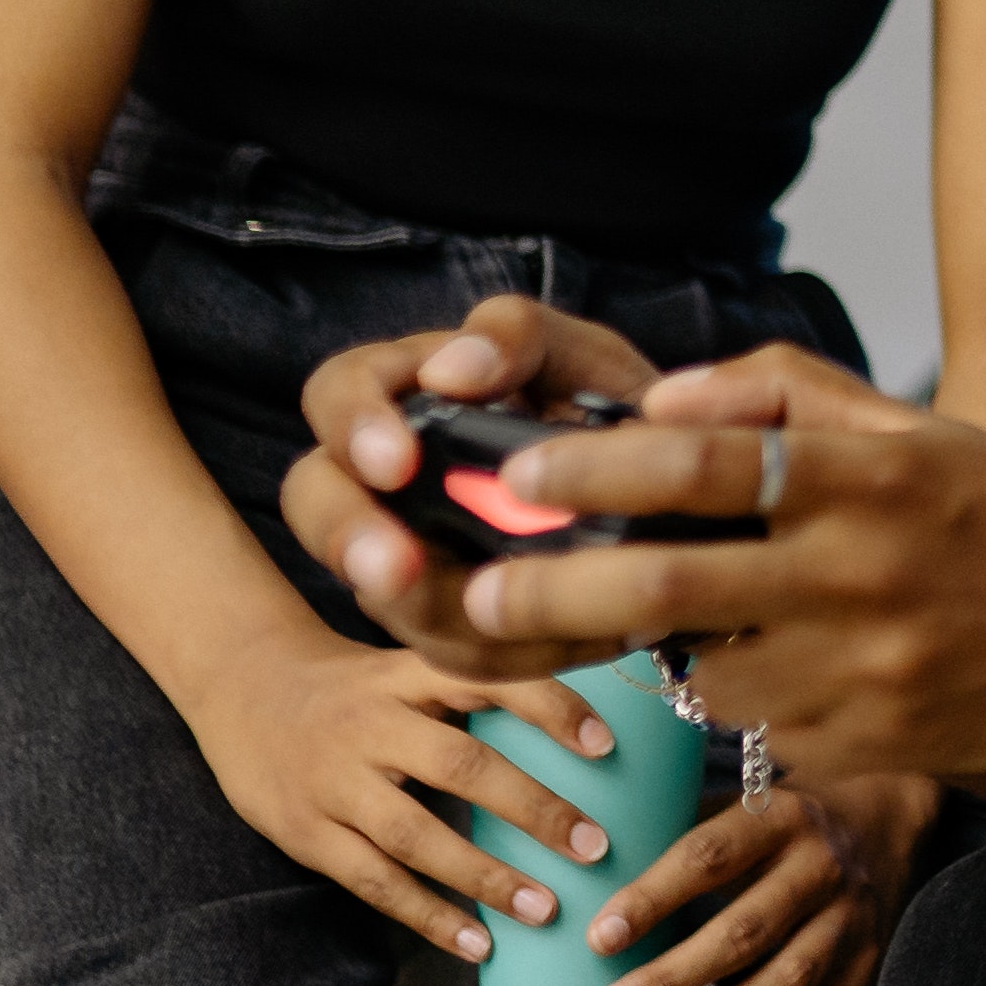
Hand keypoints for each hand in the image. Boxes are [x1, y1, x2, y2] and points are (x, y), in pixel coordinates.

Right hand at [170, 614, 634, 965]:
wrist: (240, 685)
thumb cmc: (355, 685)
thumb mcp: (409, 666)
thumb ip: (477, 691)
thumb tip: (591, 735)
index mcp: (410, 673)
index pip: (489, 681)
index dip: (549, 708)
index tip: (606, 745)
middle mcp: (374, 722)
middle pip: (461, 765)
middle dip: (532, 809)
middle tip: (595, 847)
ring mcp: (335, 780)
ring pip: (415, 834)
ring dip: (483, 876)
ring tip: (545, 910)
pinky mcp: (305, 831)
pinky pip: (372, 881)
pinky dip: (427, 915)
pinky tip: (477, 944)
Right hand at [283, 297, 682, 682]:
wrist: (668, 489)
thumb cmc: (602, 403)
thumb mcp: (577, 355)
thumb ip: (517, 337)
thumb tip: (454, 370)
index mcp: (403, 393)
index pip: (336, 392)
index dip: (353, 426)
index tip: (396, 461)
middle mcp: (383, 478)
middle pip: (316, 499)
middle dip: (349, 537)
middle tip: (391, 568)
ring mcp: (406, 553)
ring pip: (382, 595)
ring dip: (431, 610)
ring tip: (497, 612)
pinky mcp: (447, 620)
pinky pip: (452, 648)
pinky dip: (506, 648)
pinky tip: (567, 636)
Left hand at [382, 342, 985, 784]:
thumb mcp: (913, 428)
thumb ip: (785, 398)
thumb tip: (662, 402)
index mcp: (866, 478)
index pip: (702, 467)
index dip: (596, 469)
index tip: (518, 476)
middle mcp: (860, 573)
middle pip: (664, 588)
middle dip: (551, 593)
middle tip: (477, 594)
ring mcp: (866, 669)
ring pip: (704, 676)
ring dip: (663, 657)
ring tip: (667, 630)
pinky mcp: (874, 743)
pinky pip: (767, 728)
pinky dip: (748, 699)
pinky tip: (780, 670)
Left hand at [577, 768, 937, 985]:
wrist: (889, 817)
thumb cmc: (782, 820)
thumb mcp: (740, 803)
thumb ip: (679, 835)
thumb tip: (587, 883)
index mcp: (781, 816)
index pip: (710, 856)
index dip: (653, 899)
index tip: (600, 939)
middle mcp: (823, 866)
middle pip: (745, 932)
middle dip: (669, 979)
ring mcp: (853, 918)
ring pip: (787, 983)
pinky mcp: (870, 963)